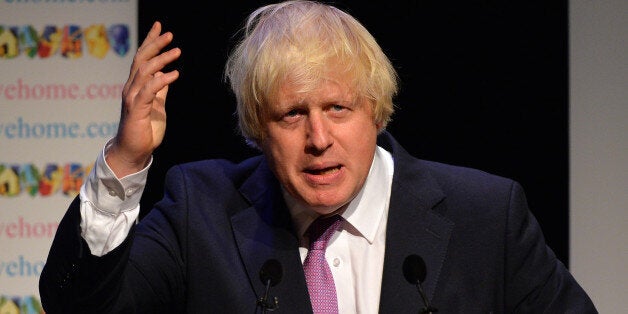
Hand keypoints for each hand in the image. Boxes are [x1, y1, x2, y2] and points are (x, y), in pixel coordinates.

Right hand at [107, 21, 180, 177]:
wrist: (133, 151)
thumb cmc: (144, 130)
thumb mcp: (156, 105)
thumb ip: (159, 90)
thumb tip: (166, 75)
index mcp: (136, 86)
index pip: (141, 59)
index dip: (150, 42)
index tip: (159, 27)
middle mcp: (131, 89)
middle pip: (141, 60)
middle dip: (154, 45)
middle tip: (169, 34)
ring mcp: (132, 98)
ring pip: (144, 72)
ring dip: (161, 60)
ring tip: (176, 51)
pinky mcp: (136, 110)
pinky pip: (149, 91)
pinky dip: (161, 81)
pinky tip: (174, 74)